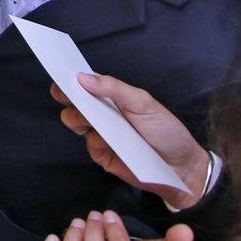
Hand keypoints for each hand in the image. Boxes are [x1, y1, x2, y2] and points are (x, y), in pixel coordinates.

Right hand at [51, 74, 210, 208]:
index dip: (70, 79)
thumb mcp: (143, 103)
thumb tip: (82, 77)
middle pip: (73, 103)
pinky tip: (107, 141)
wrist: (181, 166)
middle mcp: (103, 114)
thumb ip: (114, 88)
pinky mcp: (103, 156)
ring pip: (75, 123)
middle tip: (72, 97)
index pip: (85, 84)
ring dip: (79, 118)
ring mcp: (101, 135)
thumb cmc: (166, 130)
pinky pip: (89, 145)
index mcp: (111, 96)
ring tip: (91, 119)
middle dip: (69, 98)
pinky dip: (95, 141)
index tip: (59, 73)